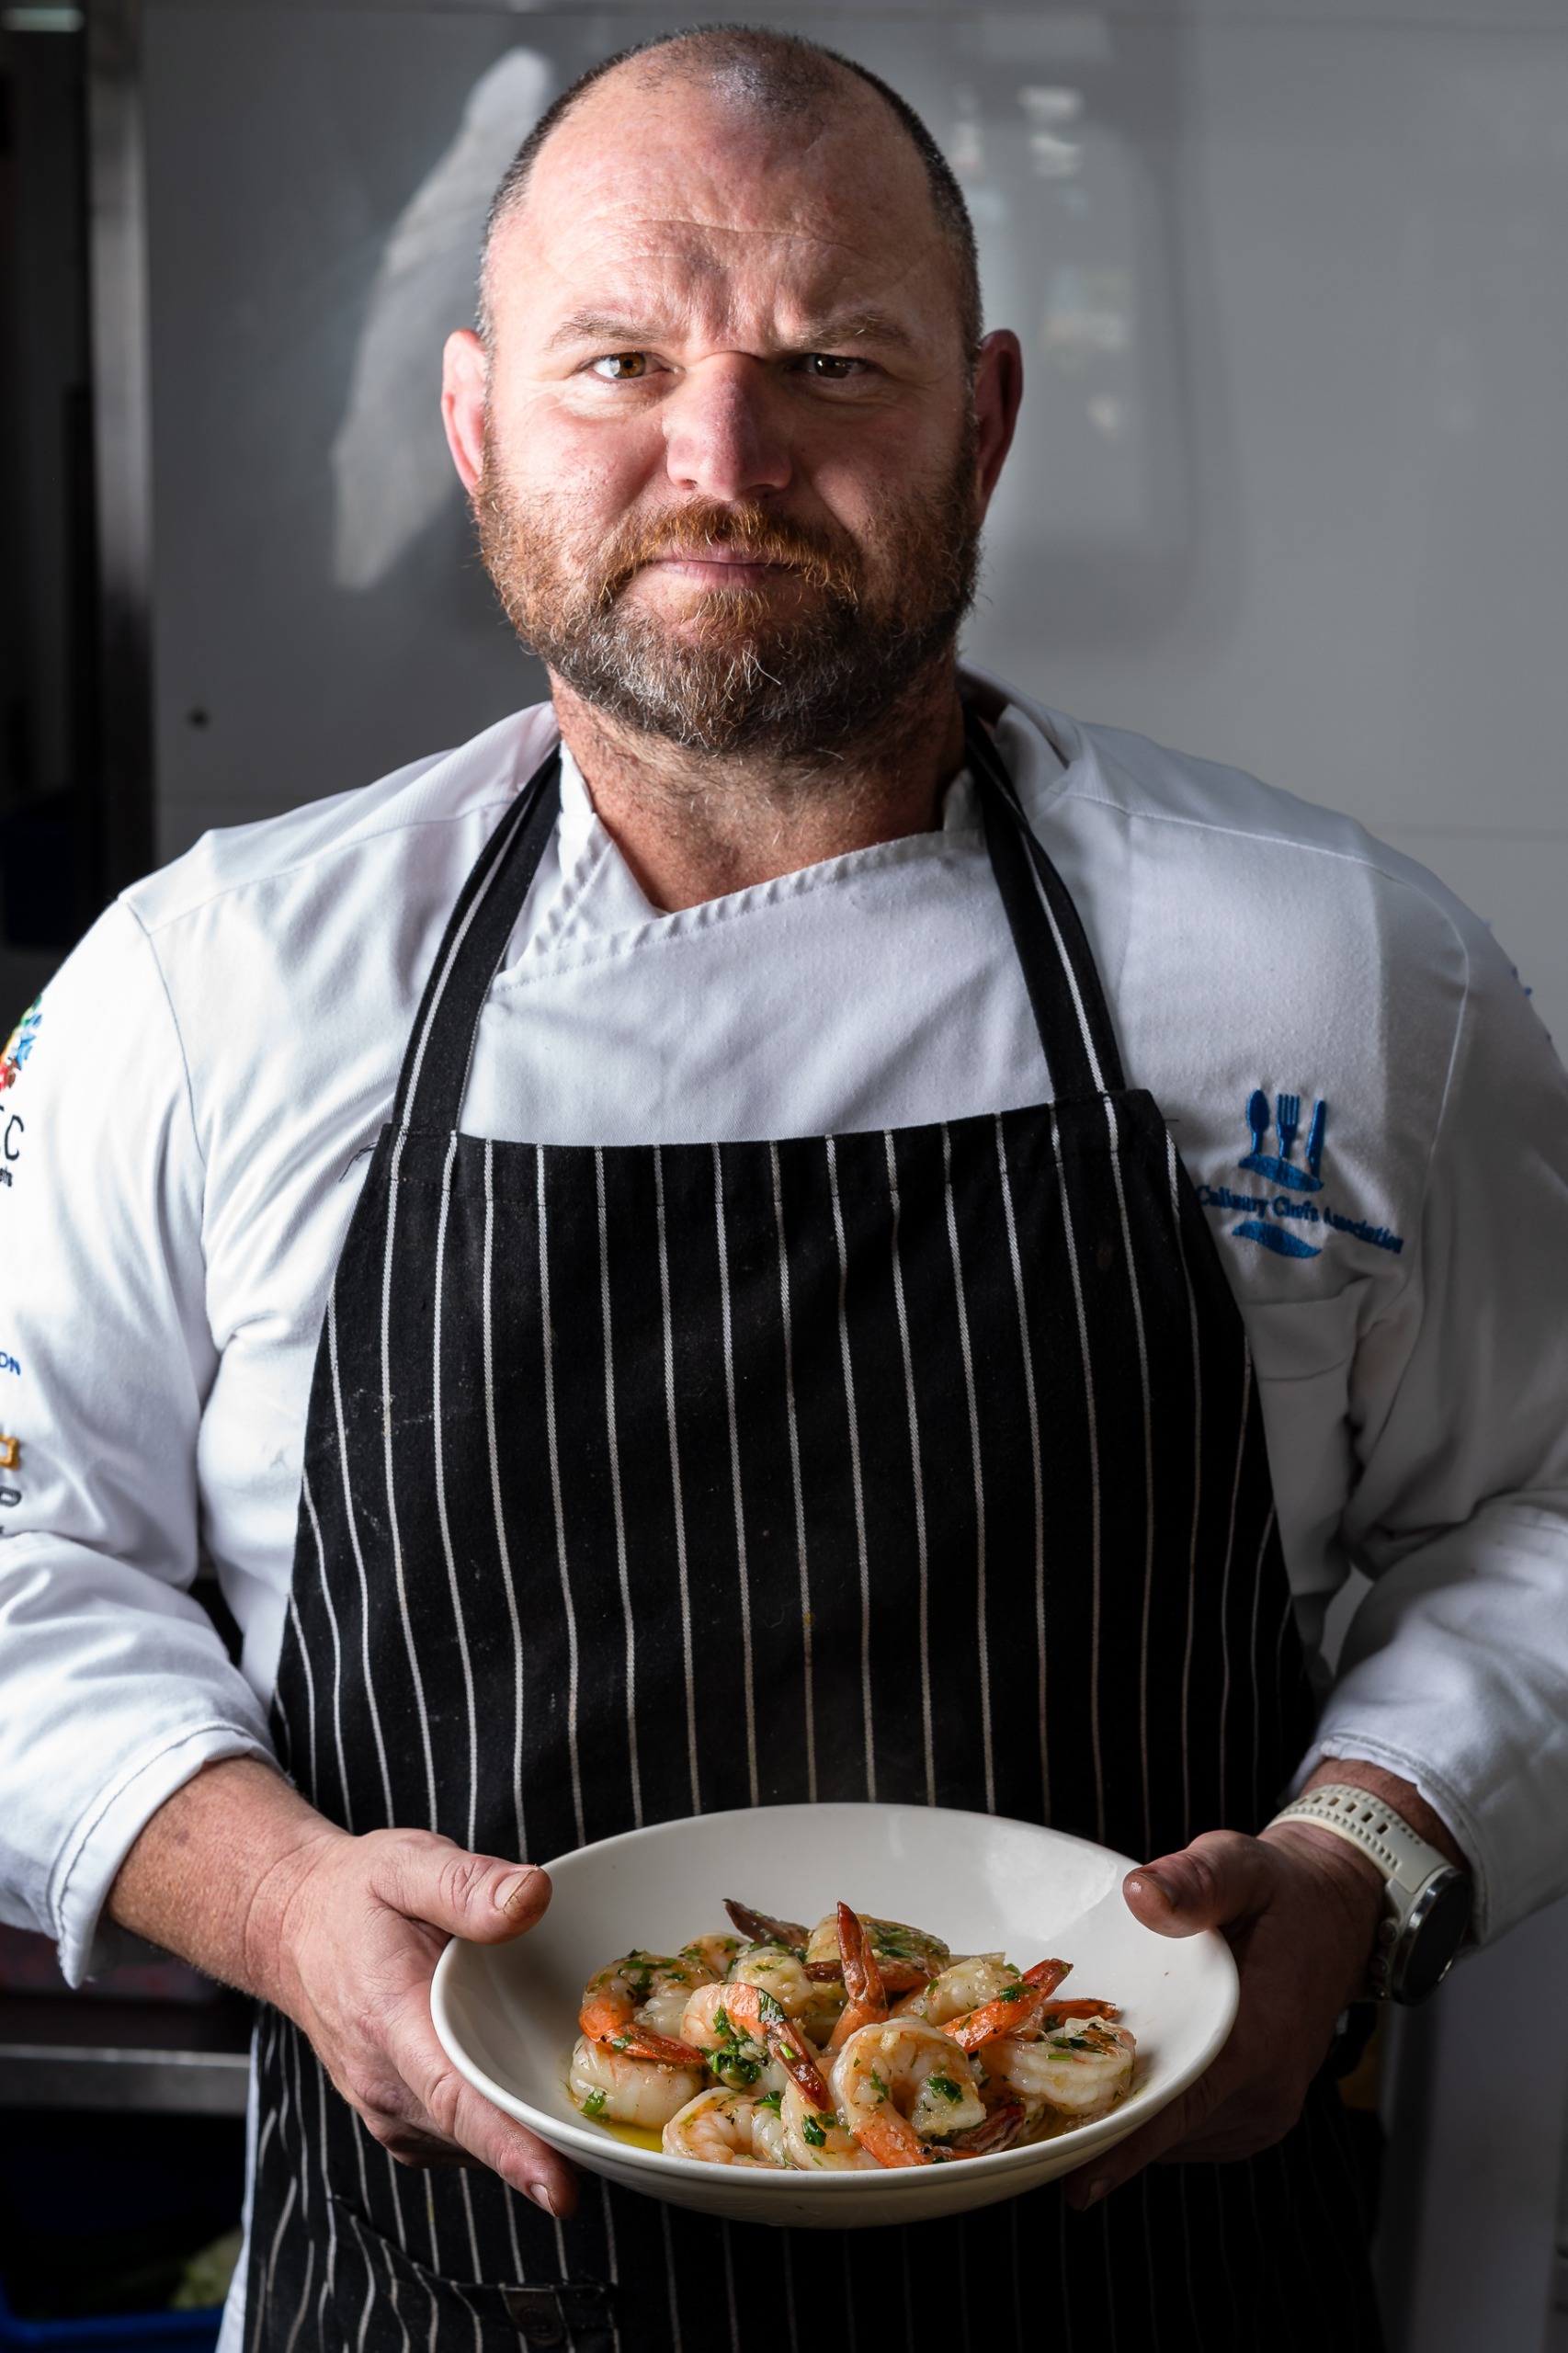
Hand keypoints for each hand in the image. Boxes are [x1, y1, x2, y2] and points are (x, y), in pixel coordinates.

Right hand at [110, 1759, 576, 2216]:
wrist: (289, 1925)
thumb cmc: (352, 1896)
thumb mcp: (405, 1864)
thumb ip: (467, 1883)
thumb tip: (533, 1897)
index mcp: (390, 2019)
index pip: (454, 2098)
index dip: (510, 2148)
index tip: (560, 2189)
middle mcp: (384, 2081)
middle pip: (476, 2131)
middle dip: (547, 2143)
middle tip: (620, 2142)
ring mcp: (386, 2108)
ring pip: (471, 2141)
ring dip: (526, 2131)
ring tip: (583, 2100)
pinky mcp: (396, 2117)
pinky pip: (459, 2137)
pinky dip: (498, 2126)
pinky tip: (527, 2088)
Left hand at [1062, 1819, 1381, 2209]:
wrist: (1339, 1915)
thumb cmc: (1282, 1890)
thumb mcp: (1239, 1863)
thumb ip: (1193, 1878)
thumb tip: (1141, 1893)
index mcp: (1259, 2038)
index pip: (1184, 2107)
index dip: (1128, 2147)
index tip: (1077, 2184)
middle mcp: (1265, 2091)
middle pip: (1167, 2130)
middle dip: (1100, 2126)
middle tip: (1023, 2115)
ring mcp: (1262, 2111)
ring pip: (1174, 2137)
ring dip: (1123, 2118)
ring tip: (1055, 2086)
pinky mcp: (1253, 2115)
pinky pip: (1188, 2129)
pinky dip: (1150, 2113)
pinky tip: (1110, 2078)